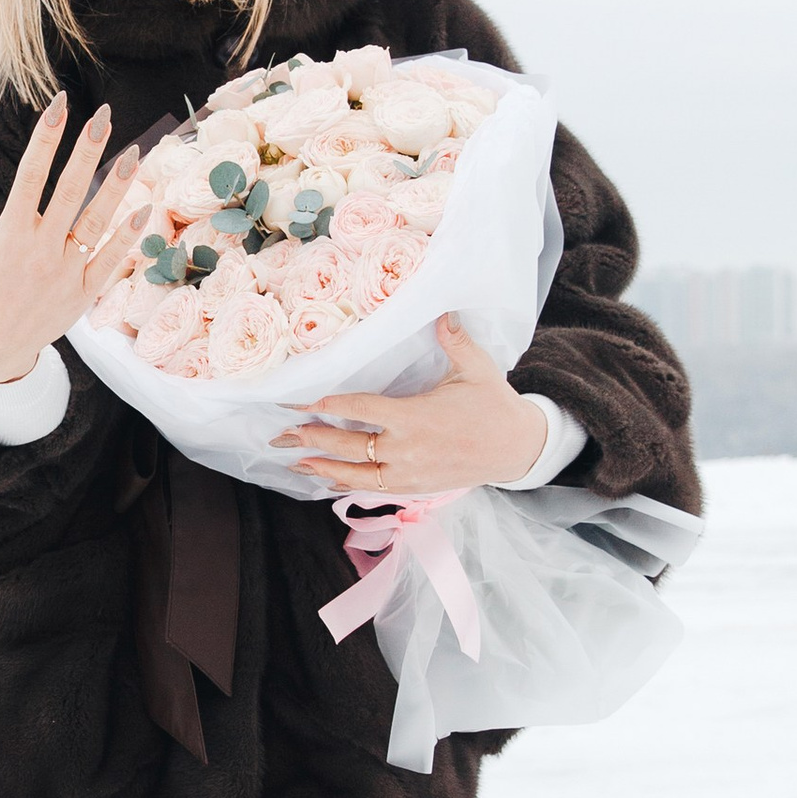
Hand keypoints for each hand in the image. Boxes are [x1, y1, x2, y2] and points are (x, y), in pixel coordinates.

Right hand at [0, 95, 144, 385]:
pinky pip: (109, 261)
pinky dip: (126, 237)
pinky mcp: (81, 295)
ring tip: (134, 152)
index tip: (60, 104)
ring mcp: (63, 273)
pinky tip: (143, 208)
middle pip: (68, 191)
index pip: (30, 174)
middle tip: (104, 115)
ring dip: (115, 187)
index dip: (46, 137)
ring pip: (95, 222)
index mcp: (8, 234)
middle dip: (87, 151)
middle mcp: (39, 250)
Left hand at [272, 315, 543, 497]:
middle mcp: (405, 448)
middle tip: (280, 435)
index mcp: (413, 416)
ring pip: (355, 474)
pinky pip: (373, 488)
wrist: (517, 449)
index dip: (323, 404)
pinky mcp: (415, 487)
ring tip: (295, 462)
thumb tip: (442, 309)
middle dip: (311, 438)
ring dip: (322, 467)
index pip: (357, 408)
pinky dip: (347, 484)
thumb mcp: (476, 369)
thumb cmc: (495, 405)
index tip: (295, 401)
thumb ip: (455, 340)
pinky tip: (328, 480)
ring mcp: (408, 473)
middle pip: (346, 445)